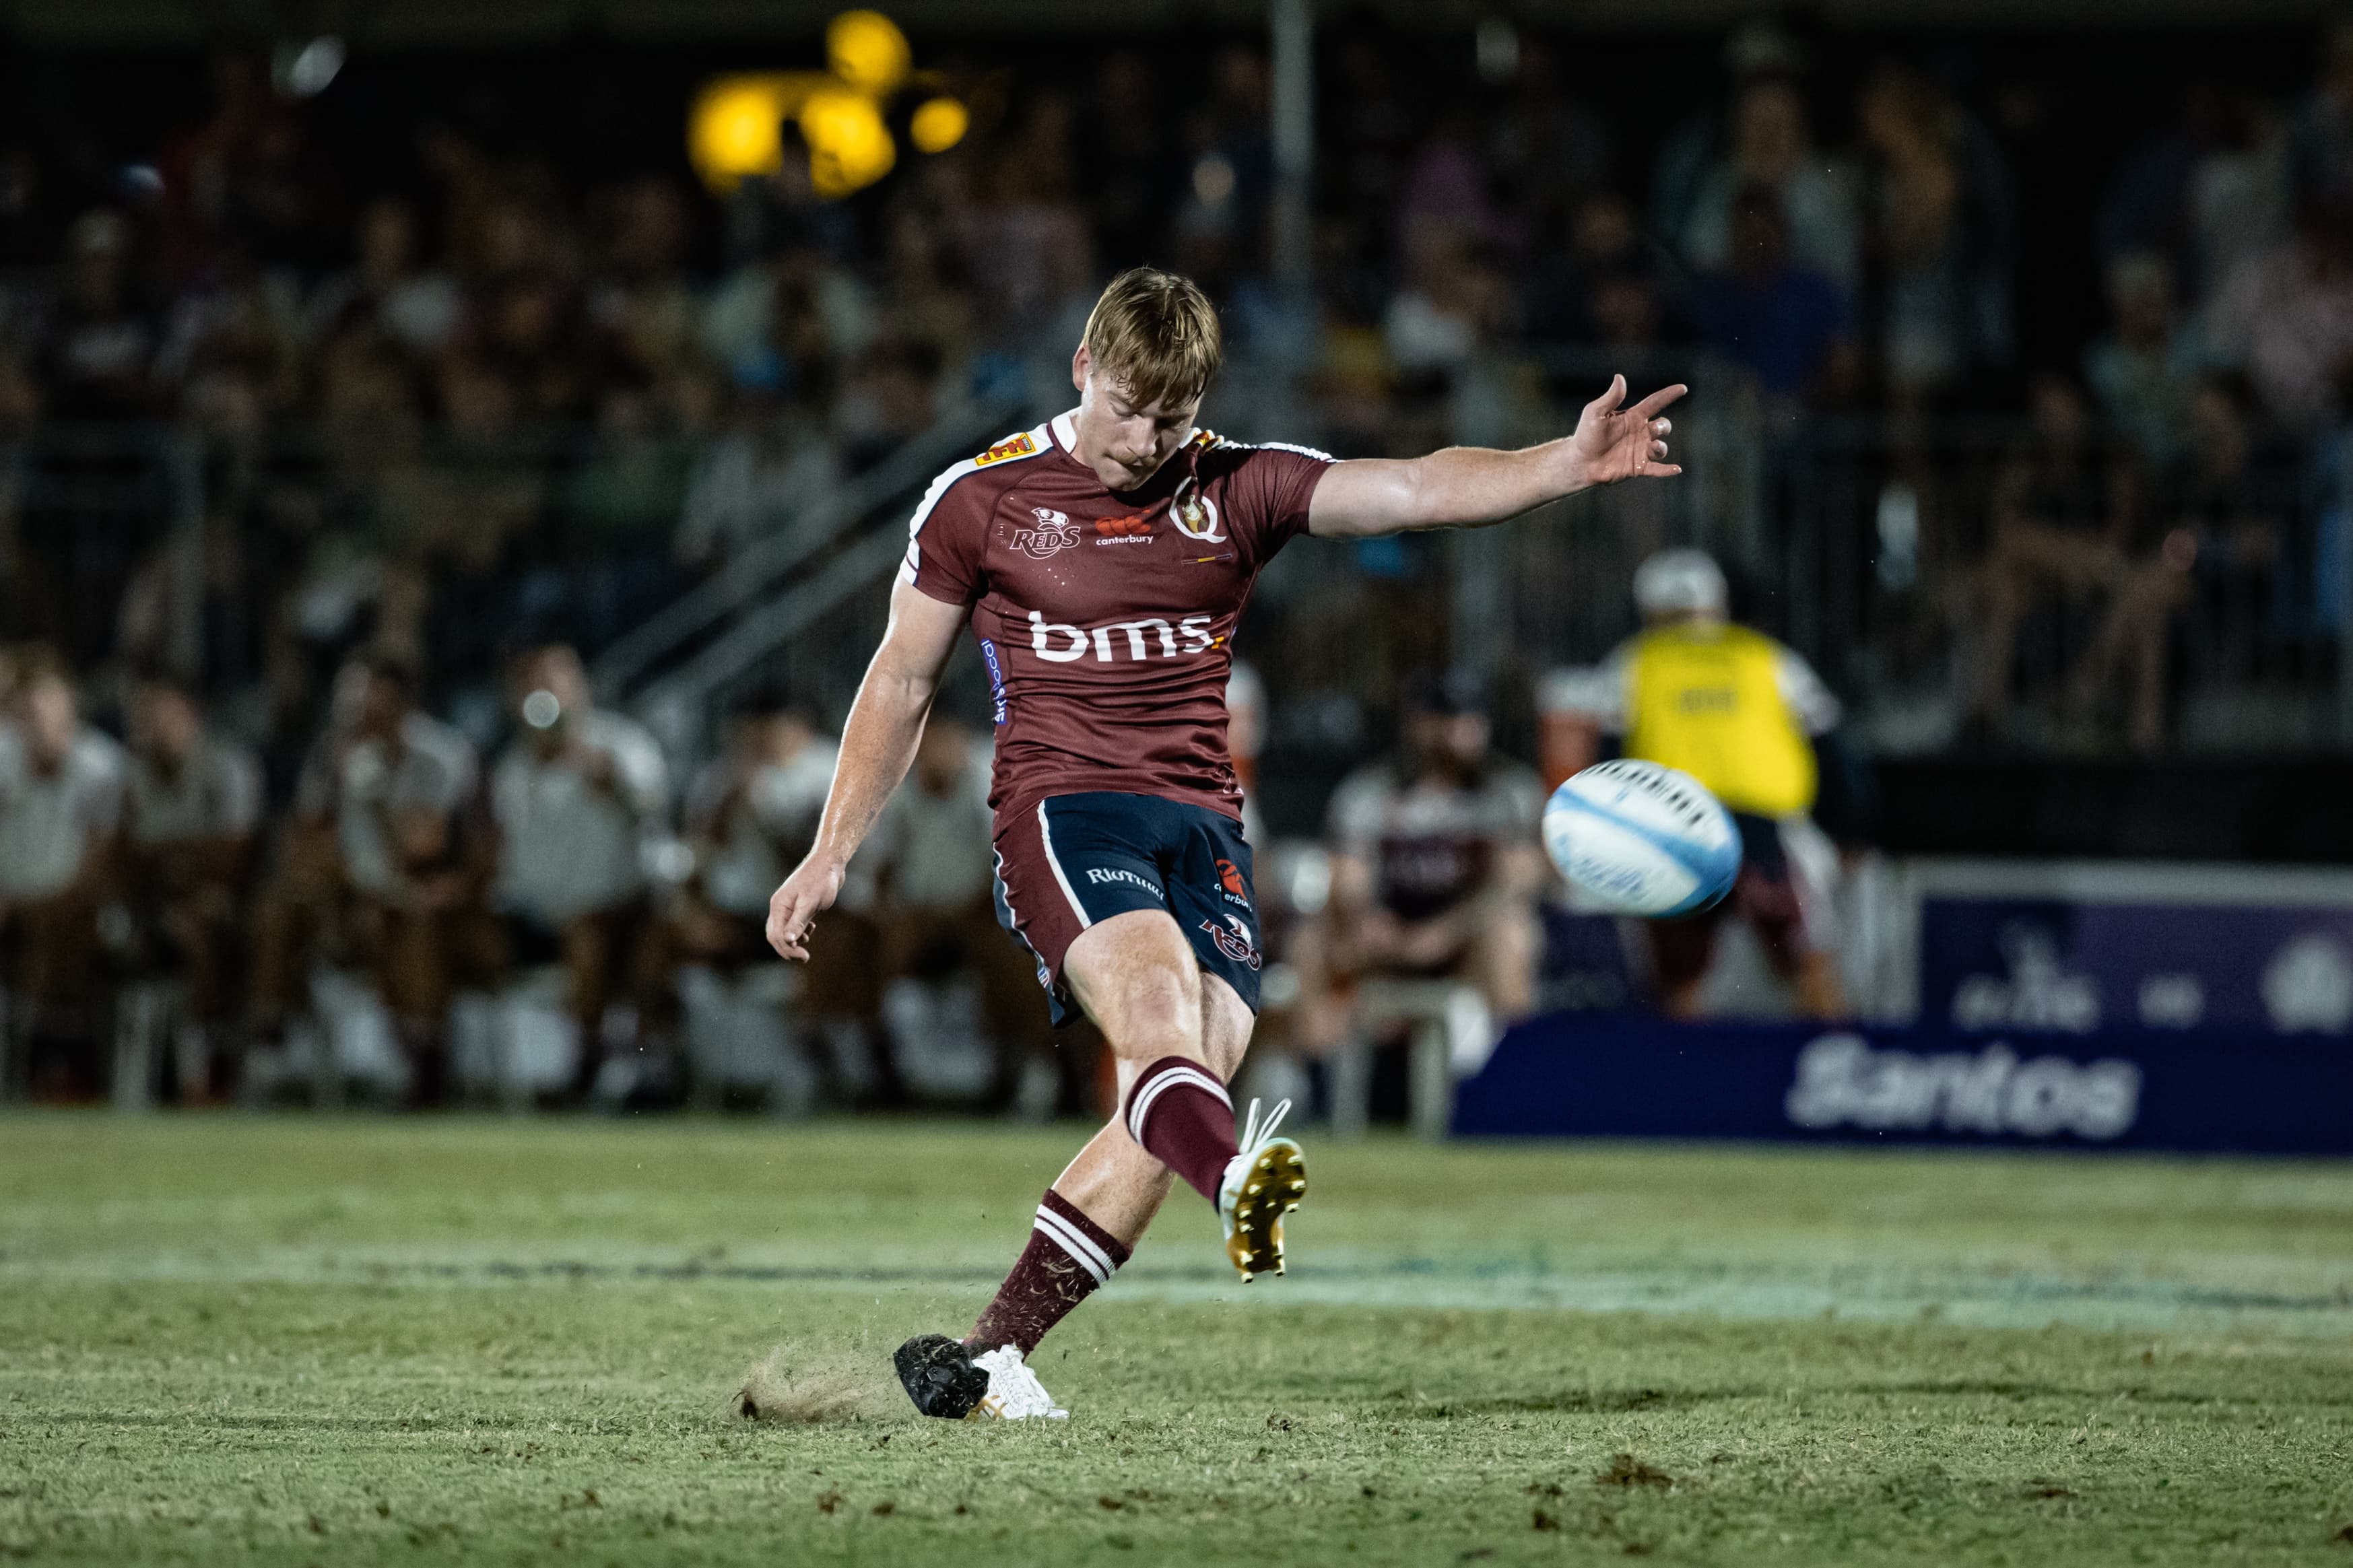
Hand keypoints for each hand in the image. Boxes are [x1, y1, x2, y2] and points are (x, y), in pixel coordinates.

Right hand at [766, 853, 845, 961]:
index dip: (787, 949)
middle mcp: (779, 906)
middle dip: (788, 949)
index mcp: (779, 906)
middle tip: (805, 958)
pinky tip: (811, 928)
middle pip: (776, 935)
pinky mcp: (797, 905)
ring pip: (784, 931)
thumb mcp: (810, 903)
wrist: (829, 862)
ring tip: (807, 942)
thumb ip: (798, 922)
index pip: (775, 935)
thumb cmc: (821, 880)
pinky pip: (792, 924)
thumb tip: (788, 941)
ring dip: (794, 941)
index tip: (804, 956)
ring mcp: (787, 905)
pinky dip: (799, 931)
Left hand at [1569, 374, 1685, 486]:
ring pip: (1661, 448)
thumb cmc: (1586, 435)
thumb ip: (1610, 398)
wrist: (1580, 462)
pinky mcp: (1637, 467)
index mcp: (1633, 417)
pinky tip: (1676, 469)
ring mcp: (1640, 450)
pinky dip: (1667, 470)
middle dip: (1664, 427)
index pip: (1655, 403)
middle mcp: (1640, 433)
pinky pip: (1657, 469)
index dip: (1669, 395)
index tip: (1682, 388)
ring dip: (1661, 447)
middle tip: (1654, 429)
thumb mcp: (1595, 413)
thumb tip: (1620, 378)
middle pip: (1663, 426)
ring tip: (1653, 448)